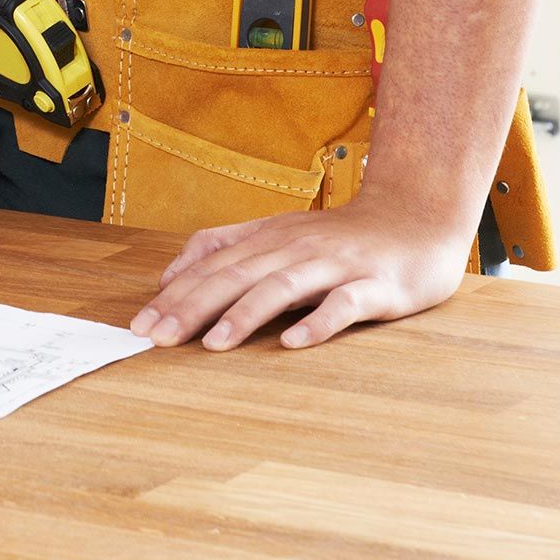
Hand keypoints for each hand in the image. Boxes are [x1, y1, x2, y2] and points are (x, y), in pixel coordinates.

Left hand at [130, 189, 474, 350]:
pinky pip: (345, 303)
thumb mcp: (279, 234)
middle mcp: (297, 248)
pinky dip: (319, 322)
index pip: (214, 266)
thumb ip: (226, 247)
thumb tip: (169, 275)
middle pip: (238, 276)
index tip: (140, 325)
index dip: (176, 295)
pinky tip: (295, 343)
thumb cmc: (343, 236)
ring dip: (247, 314)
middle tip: (158, 337)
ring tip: (215, 344)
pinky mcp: (376, 284)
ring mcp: (337, 264)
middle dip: (194, 306)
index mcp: (271, 239)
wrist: (418, 215)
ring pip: (284, 286)